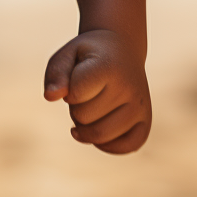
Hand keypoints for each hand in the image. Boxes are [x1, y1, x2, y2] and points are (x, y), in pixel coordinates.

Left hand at [43, 29, 151, 153]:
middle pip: (83, 118)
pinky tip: (101, 131)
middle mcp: (129, 88)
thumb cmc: (88, 55)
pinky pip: (126, 147)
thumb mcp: (67, 55)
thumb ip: (55, 73)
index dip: (67, 91)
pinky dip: (108, 144)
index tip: (76, 77)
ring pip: (100, 136)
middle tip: (85, 92)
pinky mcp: (146, 122)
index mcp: (109, 68)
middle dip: (75, 108)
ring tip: (93, 107)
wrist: (122, 49)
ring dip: (87, 127)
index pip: (75, 96)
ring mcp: (140, 107)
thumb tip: (50, 97)